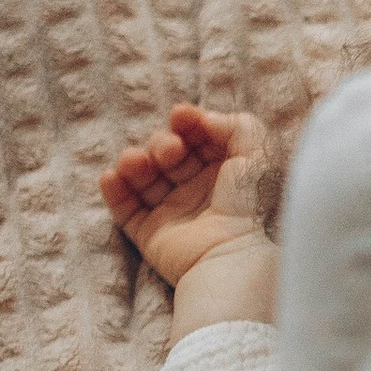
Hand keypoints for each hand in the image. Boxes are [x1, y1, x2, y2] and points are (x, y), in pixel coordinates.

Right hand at [100, 103, 272, 290]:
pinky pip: (125, 210)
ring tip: (135, 162)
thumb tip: (205, 118)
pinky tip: (111, 177)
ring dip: (133, 162)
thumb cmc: (250, 206)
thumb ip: (239, 126)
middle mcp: (200, 191)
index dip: (188, 122)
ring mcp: (175, 214)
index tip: (181, 115)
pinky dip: (114, 191)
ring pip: (144, 177)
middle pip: (169, 154)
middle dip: (163, 143)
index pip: (199, 138)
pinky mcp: (153, 236)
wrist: (234, 255)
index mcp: (227, 172)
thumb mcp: (258, 156)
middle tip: (170, 151)